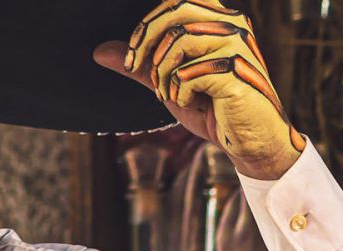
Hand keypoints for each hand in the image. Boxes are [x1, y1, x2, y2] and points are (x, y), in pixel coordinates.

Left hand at [94, 0, 304, 179]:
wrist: (247, 140)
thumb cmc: (212, 109)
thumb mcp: (168, 83)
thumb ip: (140, 66)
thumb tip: (100, 51)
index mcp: (217, 21)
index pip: (176, 1)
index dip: (147, 25)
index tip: (132, 58)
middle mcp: (231, 25)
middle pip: (175, 12)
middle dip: (146, 43)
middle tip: (137, 70)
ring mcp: (237, 46)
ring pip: (180, 42)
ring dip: (163, 75)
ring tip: (171, 95)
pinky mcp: (236, 72)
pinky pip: (189, 73)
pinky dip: (180, 93)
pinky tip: (192, 104)